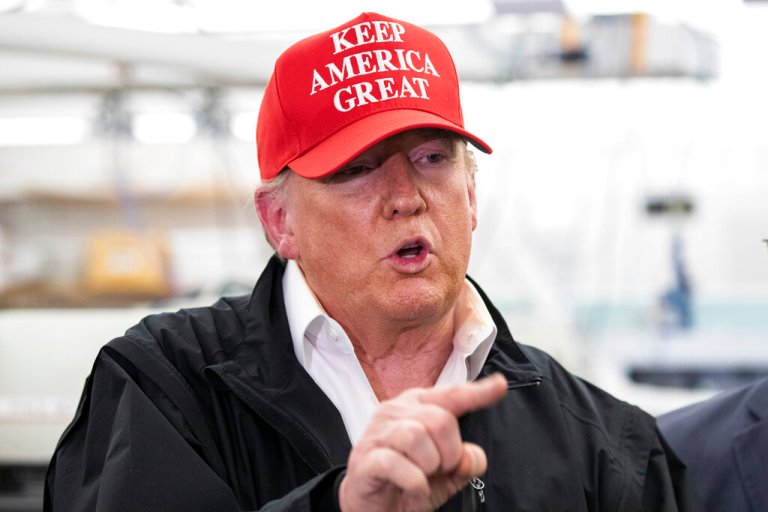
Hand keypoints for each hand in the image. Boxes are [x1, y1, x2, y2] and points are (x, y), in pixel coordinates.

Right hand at [338, 373, 507, 511]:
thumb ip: (464, 461)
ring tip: (423, 477)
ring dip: (429, 464)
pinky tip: (414, 487)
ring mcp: (378, 434)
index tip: (499, 386)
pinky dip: (413, 480)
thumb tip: (472, 456)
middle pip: (440, 419)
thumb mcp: (445, 474)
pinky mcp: (365, 460)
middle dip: (449, 452)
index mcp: (417, 407)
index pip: (451, 395)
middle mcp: (396, 413)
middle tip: (439, 469)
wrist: (371, 508)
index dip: (477, 392)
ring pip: (416, 435)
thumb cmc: (406, 482)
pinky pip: (395, 462)